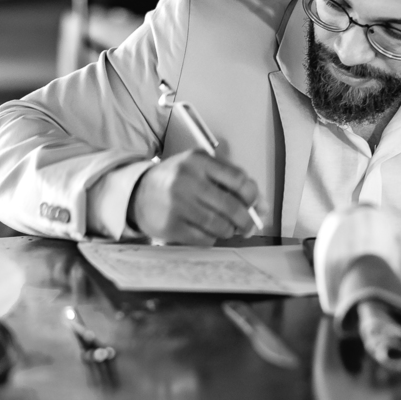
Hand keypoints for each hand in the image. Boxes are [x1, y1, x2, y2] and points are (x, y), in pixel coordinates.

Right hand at [128, 150, 258, 244]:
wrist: (138, 192)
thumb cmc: (176, 179)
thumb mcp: (199, 167)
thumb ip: (230, 181)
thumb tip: (263, 207)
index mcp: (199, 160)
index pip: (238, 180)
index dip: (253, 195)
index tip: (253, 203)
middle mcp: (188, 180)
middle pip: (232, 206)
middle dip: (246, 220)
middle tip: (249, 226)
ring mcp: (178, 204)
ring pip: (220, 225)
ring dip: (230, 230)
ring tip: (228, 228)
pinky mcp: (171, 226)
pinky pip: (204, 238)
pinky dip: (212, 238)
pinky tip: (208, 232)